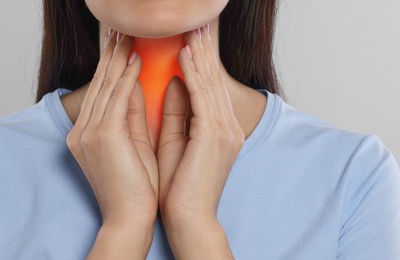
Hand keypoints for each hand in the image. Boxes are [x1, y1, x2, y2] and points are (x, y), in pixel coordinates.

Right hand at [66, 29, 157, 227]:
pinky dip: (126, 78)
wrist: (130, 218)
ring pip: (106, 87)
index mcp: (85, 134)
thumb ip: (131, 113)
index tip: (120, 44)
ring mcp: (88, 133)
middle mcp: (81, 131)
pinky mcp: (103, 136)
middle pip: (99, 84)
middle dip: (110, 54)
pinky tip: (135, 60)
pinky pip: (117, 99)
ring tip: (128, 35)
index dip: (109, 66)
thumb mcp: (132, 143)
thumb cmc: (136, 187)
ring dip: (118, 58)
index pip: (100, 92)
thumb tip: (135, 83)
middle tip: (119, 29)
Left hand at [157, 25, 244, 224]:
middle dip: (203, 49)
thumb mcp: (175, 141)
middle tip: (196, 22)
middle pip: (212, 79)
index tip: (190, 37)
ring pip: (209, 83)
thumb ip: (176, 111)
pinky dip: (193, 74)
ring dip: (199, 53)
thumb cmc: (178, 186)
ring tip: (191, 28)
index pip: (208, 86)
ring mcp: (224, 130)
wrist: (188, 219)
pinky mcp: (214, 136)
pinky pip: (202, 97)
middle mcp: (227, 126)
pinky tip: (185, 55)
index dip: (200, 59)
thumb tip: (172, 81)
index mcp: (219, 129)